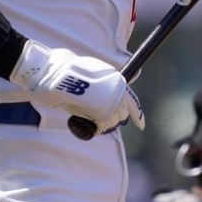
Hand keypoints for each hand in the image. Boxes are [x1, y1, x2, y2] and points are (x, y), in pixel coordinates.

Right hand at [10, 40, 144, 133]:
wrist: (60, 76)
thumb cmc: (73, 73)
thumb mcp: (94, 76)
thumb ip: (104, 86)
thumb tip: (108, 99)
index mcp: (118, 82)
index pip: (132, 103)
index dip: (138, 115)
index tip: (142, 124)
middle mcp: (118, 94)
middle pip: (122, 115)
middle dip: (113, 116)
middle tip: (97, 112)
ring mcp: (110, 106)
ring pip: (113, 122)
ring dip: (103, 121)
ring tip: (89, 112)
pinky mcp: (99, 115)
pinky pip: (101, 127)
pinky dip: (95, 127)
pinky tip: (86, 120)